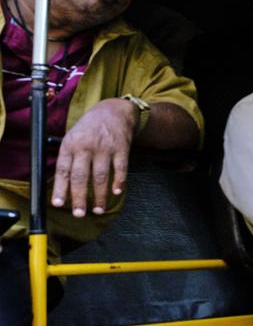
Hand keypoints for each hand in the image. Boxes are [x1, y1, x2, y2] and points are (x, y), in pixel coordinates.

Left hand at [51, 98, 137, 216]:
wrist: (113, 111)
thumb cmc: (90, 128)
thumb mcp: (72, 137)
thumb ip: (68, 158)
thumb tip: (62, 185)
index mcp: (70, 145)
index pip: (63, 170)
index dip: (60, 188)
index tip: (58, 204)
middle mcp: (86, 146)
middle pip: (81, 176)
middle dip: (79, 197)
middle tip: (79, 213)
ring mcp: (105, 147)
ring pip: (101, 176)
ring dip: (100, 195)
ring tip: (99, 209)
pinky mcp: (121, 148)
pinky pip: (121, 168)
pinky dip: (119, 182)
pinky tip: (117, 192)